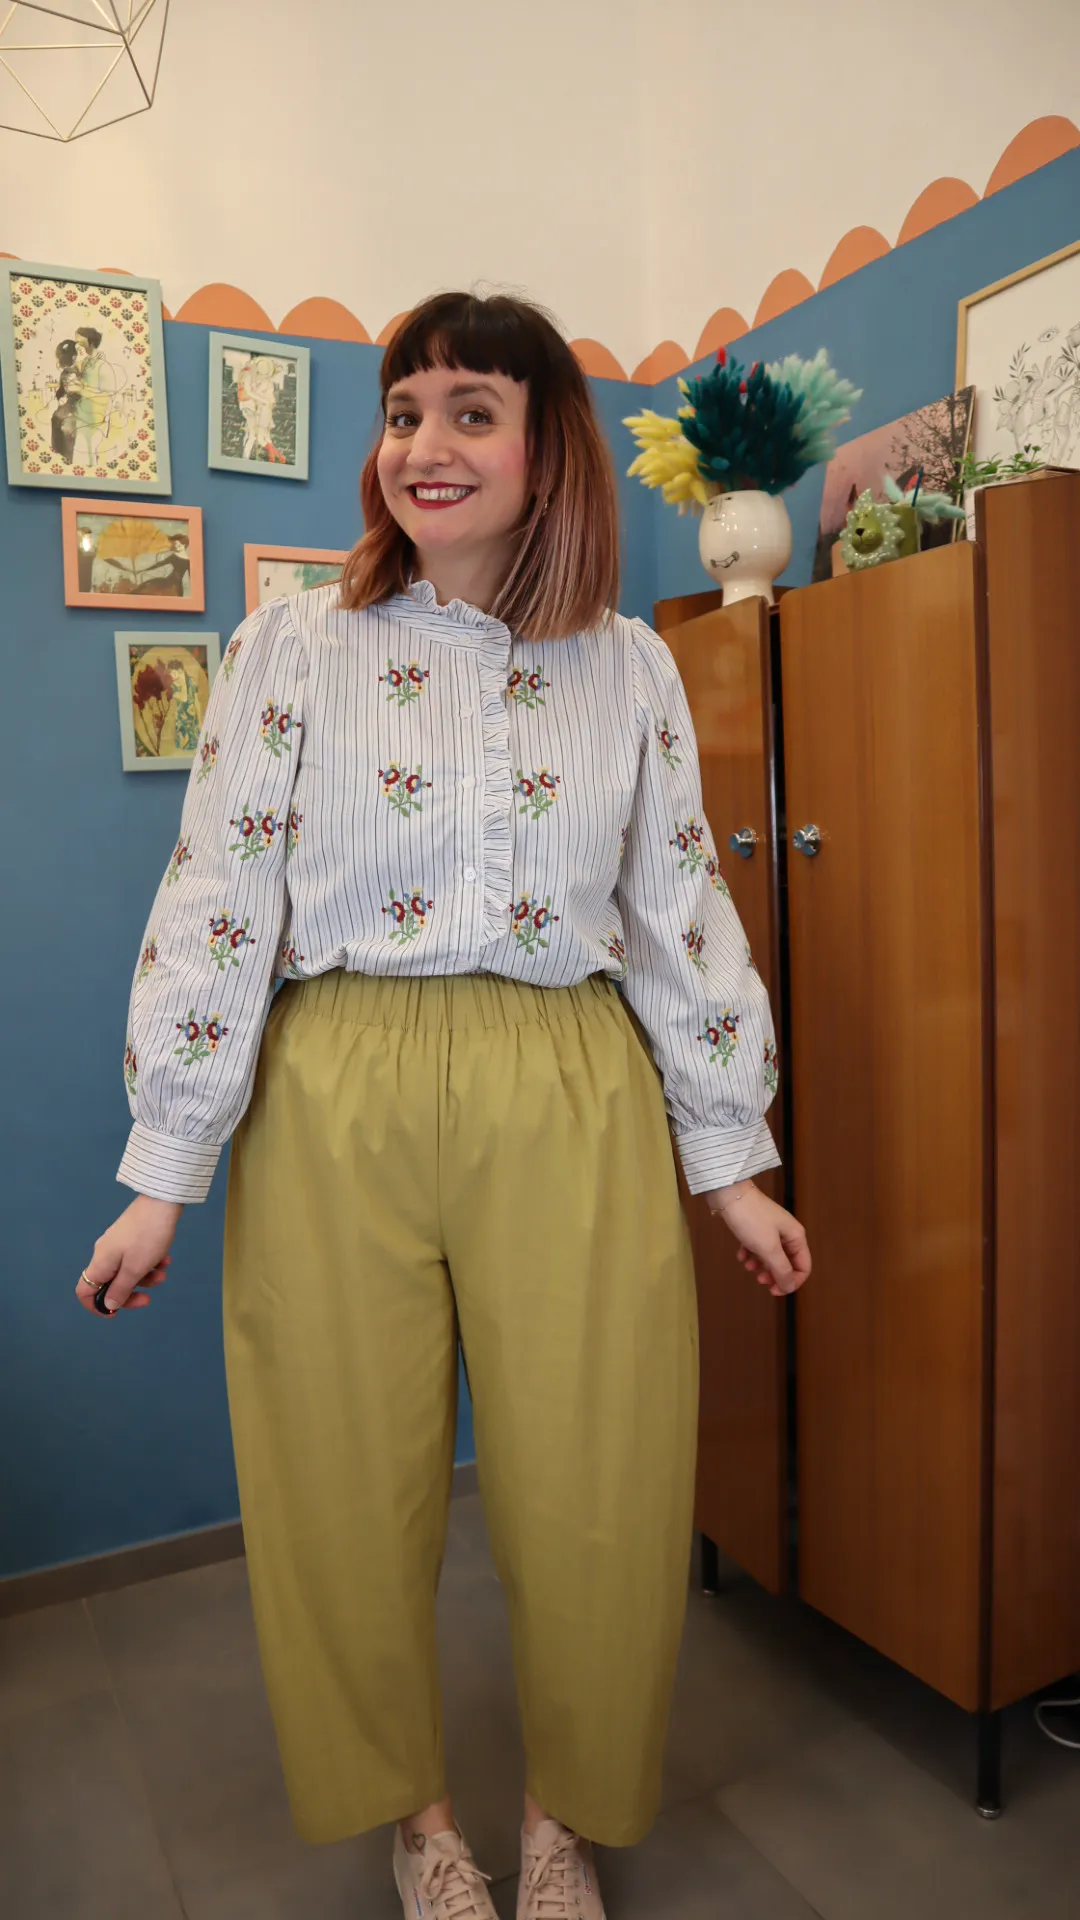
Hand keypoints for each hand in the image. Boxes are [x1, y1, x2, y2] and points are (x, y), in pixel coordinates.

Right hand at [76, 1196, 183, 1315]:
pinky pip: (137, 1258)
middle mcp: (104, 1254)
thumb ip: (120, 1289)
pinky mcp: (131, 1237)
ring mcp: (118, 1244)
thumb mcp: (135, 1269)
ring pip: (127, 1272)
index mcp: (100, 1263)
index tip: (115, 1313)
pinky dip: (150, 1262)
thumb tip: (108, 1306)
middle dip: (130, 1293)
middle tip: (148, 1298)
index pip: (84, 1291)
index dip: (95, 1306)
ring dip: (145, 1277)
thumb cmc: (147, 1236)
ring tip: (163, 1272)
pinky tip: (165, 1259)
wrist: (161, 1201)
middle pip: (109, 1285)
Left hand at [704, 1183, 810, 1297]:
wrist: (729, 1194)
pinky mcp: (756, 1227)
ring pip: (771, 1256)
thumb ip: (781, 1270)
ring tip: (748, 1266)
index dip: (791, 1282)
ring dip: (761, 1266)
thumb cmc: (751, 1220)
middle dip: (774, 1275)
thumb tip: (790, 1287)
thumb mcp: (768, 1248)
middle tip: (760, 1280)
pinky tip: (741, 1255)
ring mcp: (771, 1230)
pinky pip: (758, 1247)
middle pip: (787, 1263)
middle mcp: (787, 1234)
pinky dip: (750, 1254)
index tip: (774, 1290)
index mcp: (796, 1237)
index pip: (803, 1267)